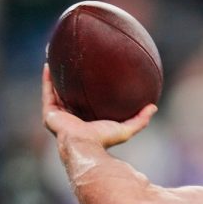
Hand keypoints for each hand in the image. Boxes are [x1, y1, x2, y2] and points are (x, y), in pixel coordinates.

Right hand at [42, 63, 156, 148]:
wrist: (86, 145)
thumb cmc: (105, 140)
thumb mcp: (127, 129)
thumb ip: (141, 119)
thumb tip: (154, 107)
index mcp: (87, 121)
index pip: (87, 102)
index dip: (89, 90)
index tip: (93, 75)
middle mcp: (71, 117)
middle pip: (70, 94)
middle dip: (70, 80)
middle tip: (75, 63)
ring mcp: (59, 115)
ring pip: (56, 91)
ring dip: (56, 76)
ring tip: (58, 58)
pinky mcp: (50, 113)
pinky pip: (48, 92)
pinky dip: (48, 78)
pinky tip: (49, 63)